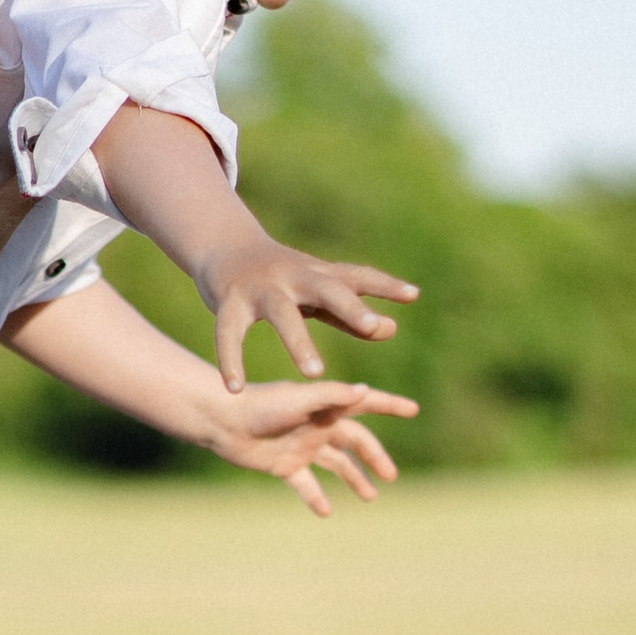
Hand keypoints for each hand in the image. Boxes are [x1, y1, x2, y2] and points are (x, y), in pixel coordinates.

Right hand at [188, 228, 418, 388]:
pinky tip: (236, 388)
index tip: (412, 294)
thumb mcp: (317, 293)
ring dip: (300, 343)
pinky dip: (231, 360)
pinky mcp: (229, 302)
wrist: (223, 246)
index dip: (385, 285)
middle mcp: (294, 277)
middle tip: (370, 324)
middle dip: (349, 306)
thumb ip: (350, 314)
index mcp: (319, 275)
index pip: (358, 276)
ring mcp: (261, 288)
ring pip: (282, 315)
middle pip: (326, 289)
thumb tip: (391, 328)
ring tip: (317, 374)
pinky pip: (229, 333)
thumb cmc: (281, 277)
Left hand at [197, 376, 416, 516]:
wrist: (222, 421)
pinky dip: (316, 497)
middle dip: (374, 457)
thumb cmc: (260, 404)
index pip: (365, 404)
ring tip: (371, 497)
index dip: (390, 406)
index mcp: (326, 406)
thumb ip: (332, 396)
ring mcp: (302, 446)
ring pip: (336, 464)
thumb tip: (365, 391)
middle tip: (391, 475)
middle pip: (355, 442)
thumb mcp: (300, 399)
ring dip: (353, 479)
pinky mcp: (285, 465)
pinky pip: (306, 484)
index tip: (414, 409)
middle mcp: (318, 425)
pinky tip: (326, 512)